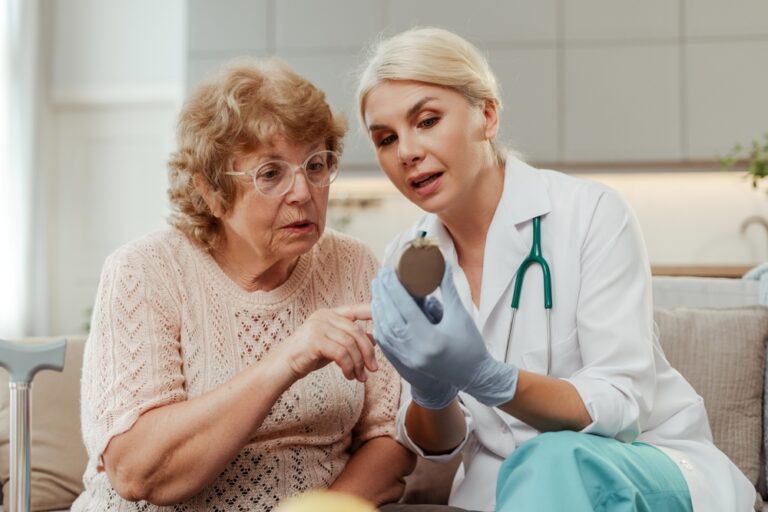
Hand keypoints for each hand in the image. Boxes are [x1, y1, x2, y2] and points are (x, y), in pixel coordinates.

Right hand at [272, 304, 377, 382]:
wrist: (283, 366)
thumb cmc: (309, 355)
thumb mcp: (334, 345)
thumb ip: (351, 340)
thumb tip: (375, 338)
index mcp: (330, 314)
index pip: (356, 309)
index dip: (372, 312)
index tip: (388, 318)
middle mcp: (325, 316)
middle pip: (357, 331)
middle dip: (368, 352)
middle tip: (374, 369)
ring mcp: (319, 326)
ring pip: (350, 344)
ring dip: (358, 364)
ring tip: (359, 377)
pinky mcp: (315, 340)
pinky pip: (341, 354)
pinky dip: (348, 366)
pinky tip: (349, 375)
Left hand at [374, 265, 517, 406]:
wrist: (474, 375)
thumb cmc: (470, 344)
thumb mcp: (461, 314)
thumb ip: (448, 288)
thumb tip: (442, 262)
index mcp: (431, 337)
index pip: (405, 307)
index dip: (393, 287)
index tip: (387, 271)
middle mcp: (416, 350)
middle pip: (391, 317)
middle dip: (382, 294)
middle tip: (379, 276)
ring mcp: (409, 359)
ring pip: (385, 331)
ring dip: (378, 309)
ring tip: (377, 290)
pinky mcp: (406, 364)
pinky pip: (386, 344)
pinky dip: (380, 326)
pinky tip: (378, 313)